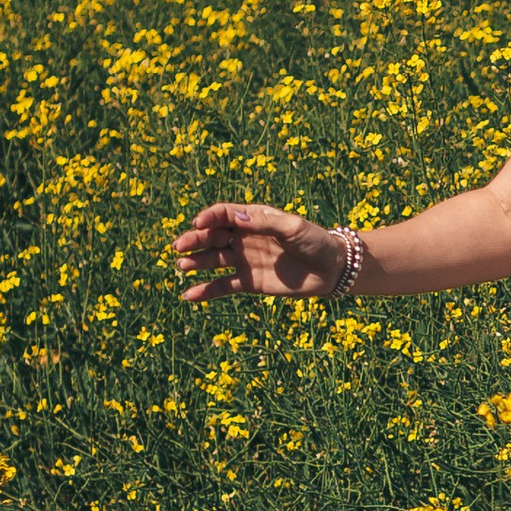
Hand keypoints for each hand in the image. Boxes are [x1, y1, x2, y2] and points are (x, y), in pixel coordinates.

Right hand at [172, 203, 342, 302]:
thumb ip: (266, 224)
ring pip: (213, 260)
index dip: (209, 218)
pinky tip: (188, 295)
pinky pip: (222, 286)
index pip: (224, 214)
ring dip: (196, 262)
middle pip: (212, 236)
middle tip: (180, 246)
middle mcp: (243, 238)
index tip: (199, 224)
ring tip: (182, 265)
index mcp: (253, 218)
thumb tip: (238, 219)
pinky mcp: (248, 282)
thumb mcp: (293, 228)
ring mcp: (244, 260)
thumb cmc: (314, 241)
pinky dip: (205, 291)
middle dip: (195, 240)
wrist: (331, 269)